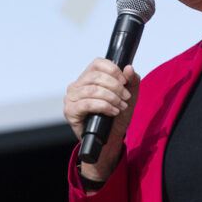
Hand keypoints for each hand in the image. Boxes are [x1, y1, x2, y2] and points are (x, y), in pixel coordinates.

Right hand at [64, 58, 139, 178]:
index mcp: (88, 77)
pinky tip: (112, 111)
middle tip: (126, 97)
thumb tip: (129, 68)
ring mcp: (71, 98)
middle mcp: (76, 85)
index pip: (98, 63)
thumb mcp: (129, 96)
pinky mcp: (70, 111)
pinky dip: (103, 106)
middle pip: (96, 76)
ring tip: (121, 106)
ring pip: (92, 90)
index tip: (124, 81)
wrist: (111, 138)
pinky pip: (87, 104)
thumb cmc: (117, 115)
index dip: (113, 70)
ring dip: (111, 97)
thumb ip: (131, 81)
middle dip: (115, 86)